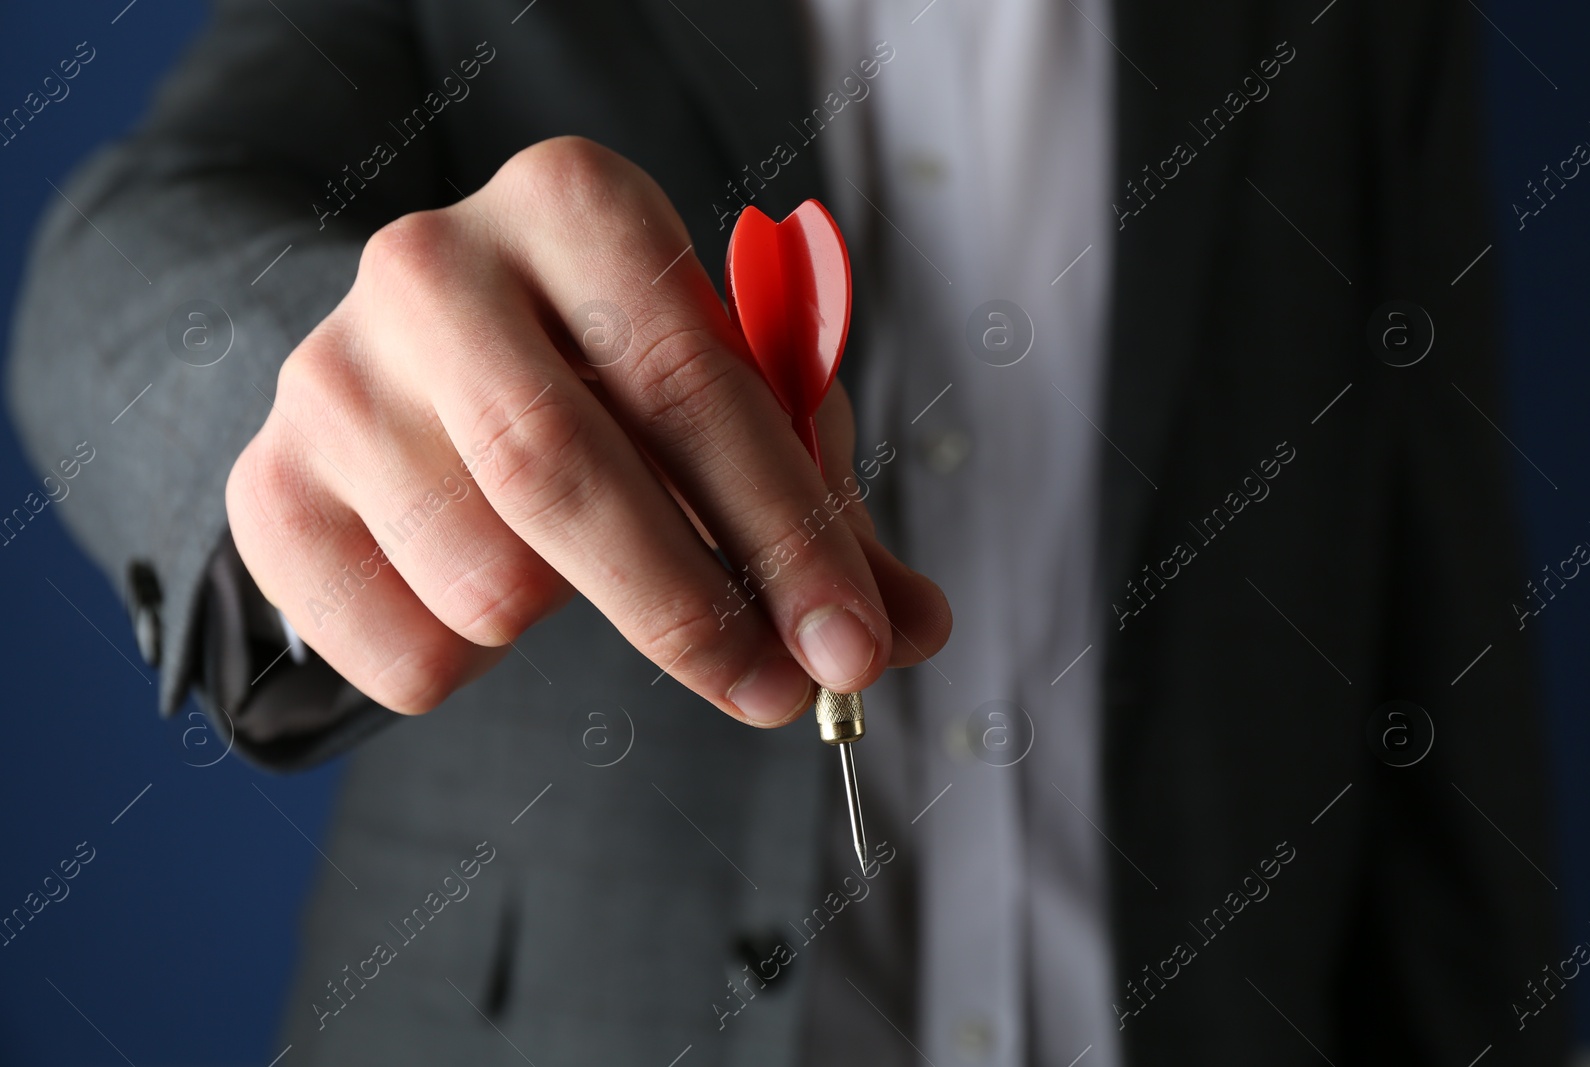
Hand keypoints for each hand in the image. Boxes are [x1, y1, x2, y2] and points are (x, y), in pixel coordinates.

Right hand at [226, 137, 950, 723]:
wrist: (414, 369)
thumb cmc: (603, 381)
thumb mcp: (716, 407)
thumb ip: (814, 512)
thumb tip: (909, 631)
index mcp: (572, 206)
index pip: (690, 381)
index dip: (786, 531)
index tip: (851, 648)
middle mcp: (431, 266)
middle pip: (561, 474)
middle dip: (690, 611)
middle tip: (775, 694)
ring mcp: (328, 375)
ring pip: (482, 580)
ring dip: (564, 623)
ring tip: (570, 574)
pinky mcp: (265, 488)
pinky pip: (403, 653)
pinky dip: (476, 667)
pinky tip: (475, 591)